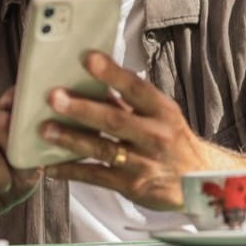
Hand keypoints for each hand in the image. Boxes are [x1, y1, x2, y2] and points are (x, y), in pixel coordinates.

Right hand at [0, 88, 41, 226]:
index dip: (26, 105)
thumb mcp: (26, 168)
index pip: (12, 98)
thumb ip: (34, 153)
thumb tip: (43, 146)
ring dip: (0, 176)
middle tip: (20, 172)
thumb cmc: (6, 182)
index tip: (39, 120)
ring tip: (3, 186)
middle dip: (14, 151)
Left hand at [39, 51, 217, 209]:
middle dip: (82, 109)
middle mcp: (156, 136)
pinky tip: (50, 166)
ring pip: (103, 149)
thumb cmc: (173, 141)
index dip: (112, 73)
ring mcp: (144, 163)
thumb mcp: (160, 116)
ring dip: (71, 139)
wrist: (200, 181)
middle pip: (115, 120)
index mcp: (163, 111)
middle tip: (54, 97)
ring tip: (45, 130)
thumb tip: (93, 81)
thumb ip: (129, 102)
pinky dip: (72, 171)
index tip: (89, 58)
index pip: (137, 88)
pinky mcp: (133, 186)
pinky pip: (97, 176)